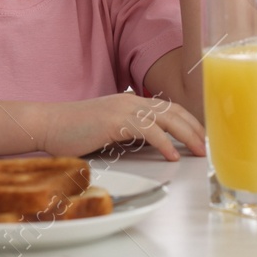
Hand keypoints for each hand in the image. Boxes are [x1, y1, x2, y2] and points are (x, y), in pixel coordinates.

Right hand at [39, 93, 204, 160]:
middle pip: (173, 111)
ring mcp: (123, 108)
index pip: (168, 107)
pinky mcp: (115, 121)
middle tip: (209, 144)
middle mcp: (130, 101)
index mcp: (130, 101)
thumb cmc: (73, 131)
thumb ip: (128, 133)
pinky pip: (147, 131)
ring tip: (200, 150)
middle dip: (195, 127)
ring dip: (187, 135)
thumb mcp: (107, 130)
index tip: (201, 135)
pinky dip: (164, 142)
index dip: (188, 120)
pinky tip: (172, 155)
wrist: (48, 124)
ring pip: (166, 118)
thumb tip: (150, 147)